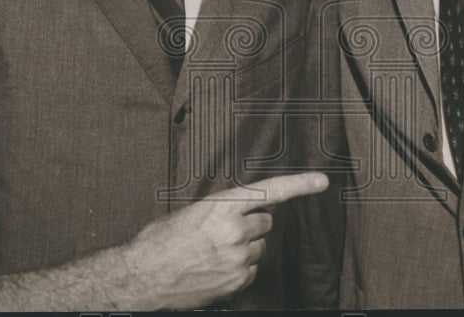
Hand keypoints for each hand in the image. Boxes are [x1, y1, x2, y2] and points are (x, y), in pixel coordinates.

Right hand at [120, 172, 329, 309]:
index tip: (321, 181)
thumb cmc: (159, 242)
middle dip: (252, 224)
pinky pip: (252, 269)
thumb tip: (241, 212)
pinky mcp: (237, 281)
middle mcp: (234, 230)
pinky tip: (215, 268)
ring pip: (260, 246)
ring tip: (215, 252)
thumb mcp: (191, 213)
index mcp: (221, 206)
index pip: (269, 191)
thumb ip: (222, 209)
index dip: (299, 184)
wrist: (142, 277)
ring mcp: (238, 258)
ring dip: (245, 246)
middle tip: (226, 231)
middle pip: (266, 221)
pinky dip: (240, 268)